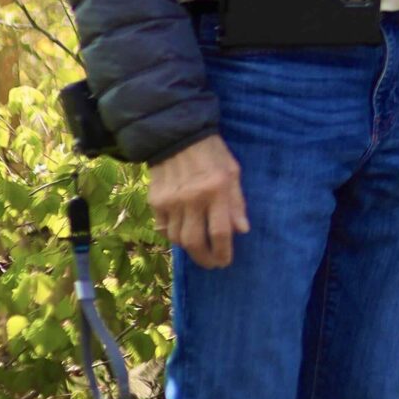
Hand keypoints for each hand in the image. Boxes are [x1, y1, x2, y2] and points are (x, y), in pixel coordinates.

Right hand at [148, 135, 248, 269]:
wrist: (178, 135)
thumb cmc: (212, 153)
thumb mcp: (232, 171)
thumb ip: (237, 202)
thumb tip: (242, 230)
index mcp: (215, 190)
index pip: (220, 232)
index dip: (223, 252)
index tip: (225, 261)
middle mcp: (192, 198)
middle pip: (195, 242)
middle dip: (205, 259)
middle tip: (212, 264)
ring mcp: (171, 201)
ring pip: (177, 238)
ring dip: (189, 248)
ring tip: (199, 248)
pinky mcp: (155, 201)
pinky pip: (162, 228)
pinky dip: (172, 235)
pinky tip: (181, 233)